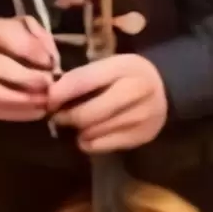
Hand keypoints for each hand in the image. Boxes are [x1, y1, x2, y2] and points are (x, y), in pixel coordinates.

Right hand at [0, 15, 58, 121]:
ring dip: (17, 101)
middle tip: (47, 86)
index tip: (51, 63)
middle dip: (24, 78)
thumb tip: (49, 62)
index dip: (31, 50)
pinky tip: (33, 112)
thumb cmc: (8, 41)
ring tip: (42, 104)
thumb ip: (39, 39)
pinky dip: (11, 113)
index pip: (6, 36)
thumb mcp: (24, 30)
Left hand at [48, 54, 167, 152]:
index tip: (47, 100)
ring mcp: (141, 117)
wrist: (165, 88)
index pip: (83, 81)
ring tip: (74, 124)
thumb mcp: (109, 65)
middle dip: (65, 117)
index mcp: (123, 67)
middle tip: (57, 116)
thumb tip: (50, 95)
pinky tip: (87, 136)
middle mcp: (135, 91)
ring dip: (77, 131)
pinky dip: (89, 143)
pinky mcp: (141, 137)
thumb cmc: (127, 74)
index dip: (59, 93)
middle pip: (87, 114)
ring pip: (93, 133)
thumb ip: (83, 77)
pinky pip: (103, 146)